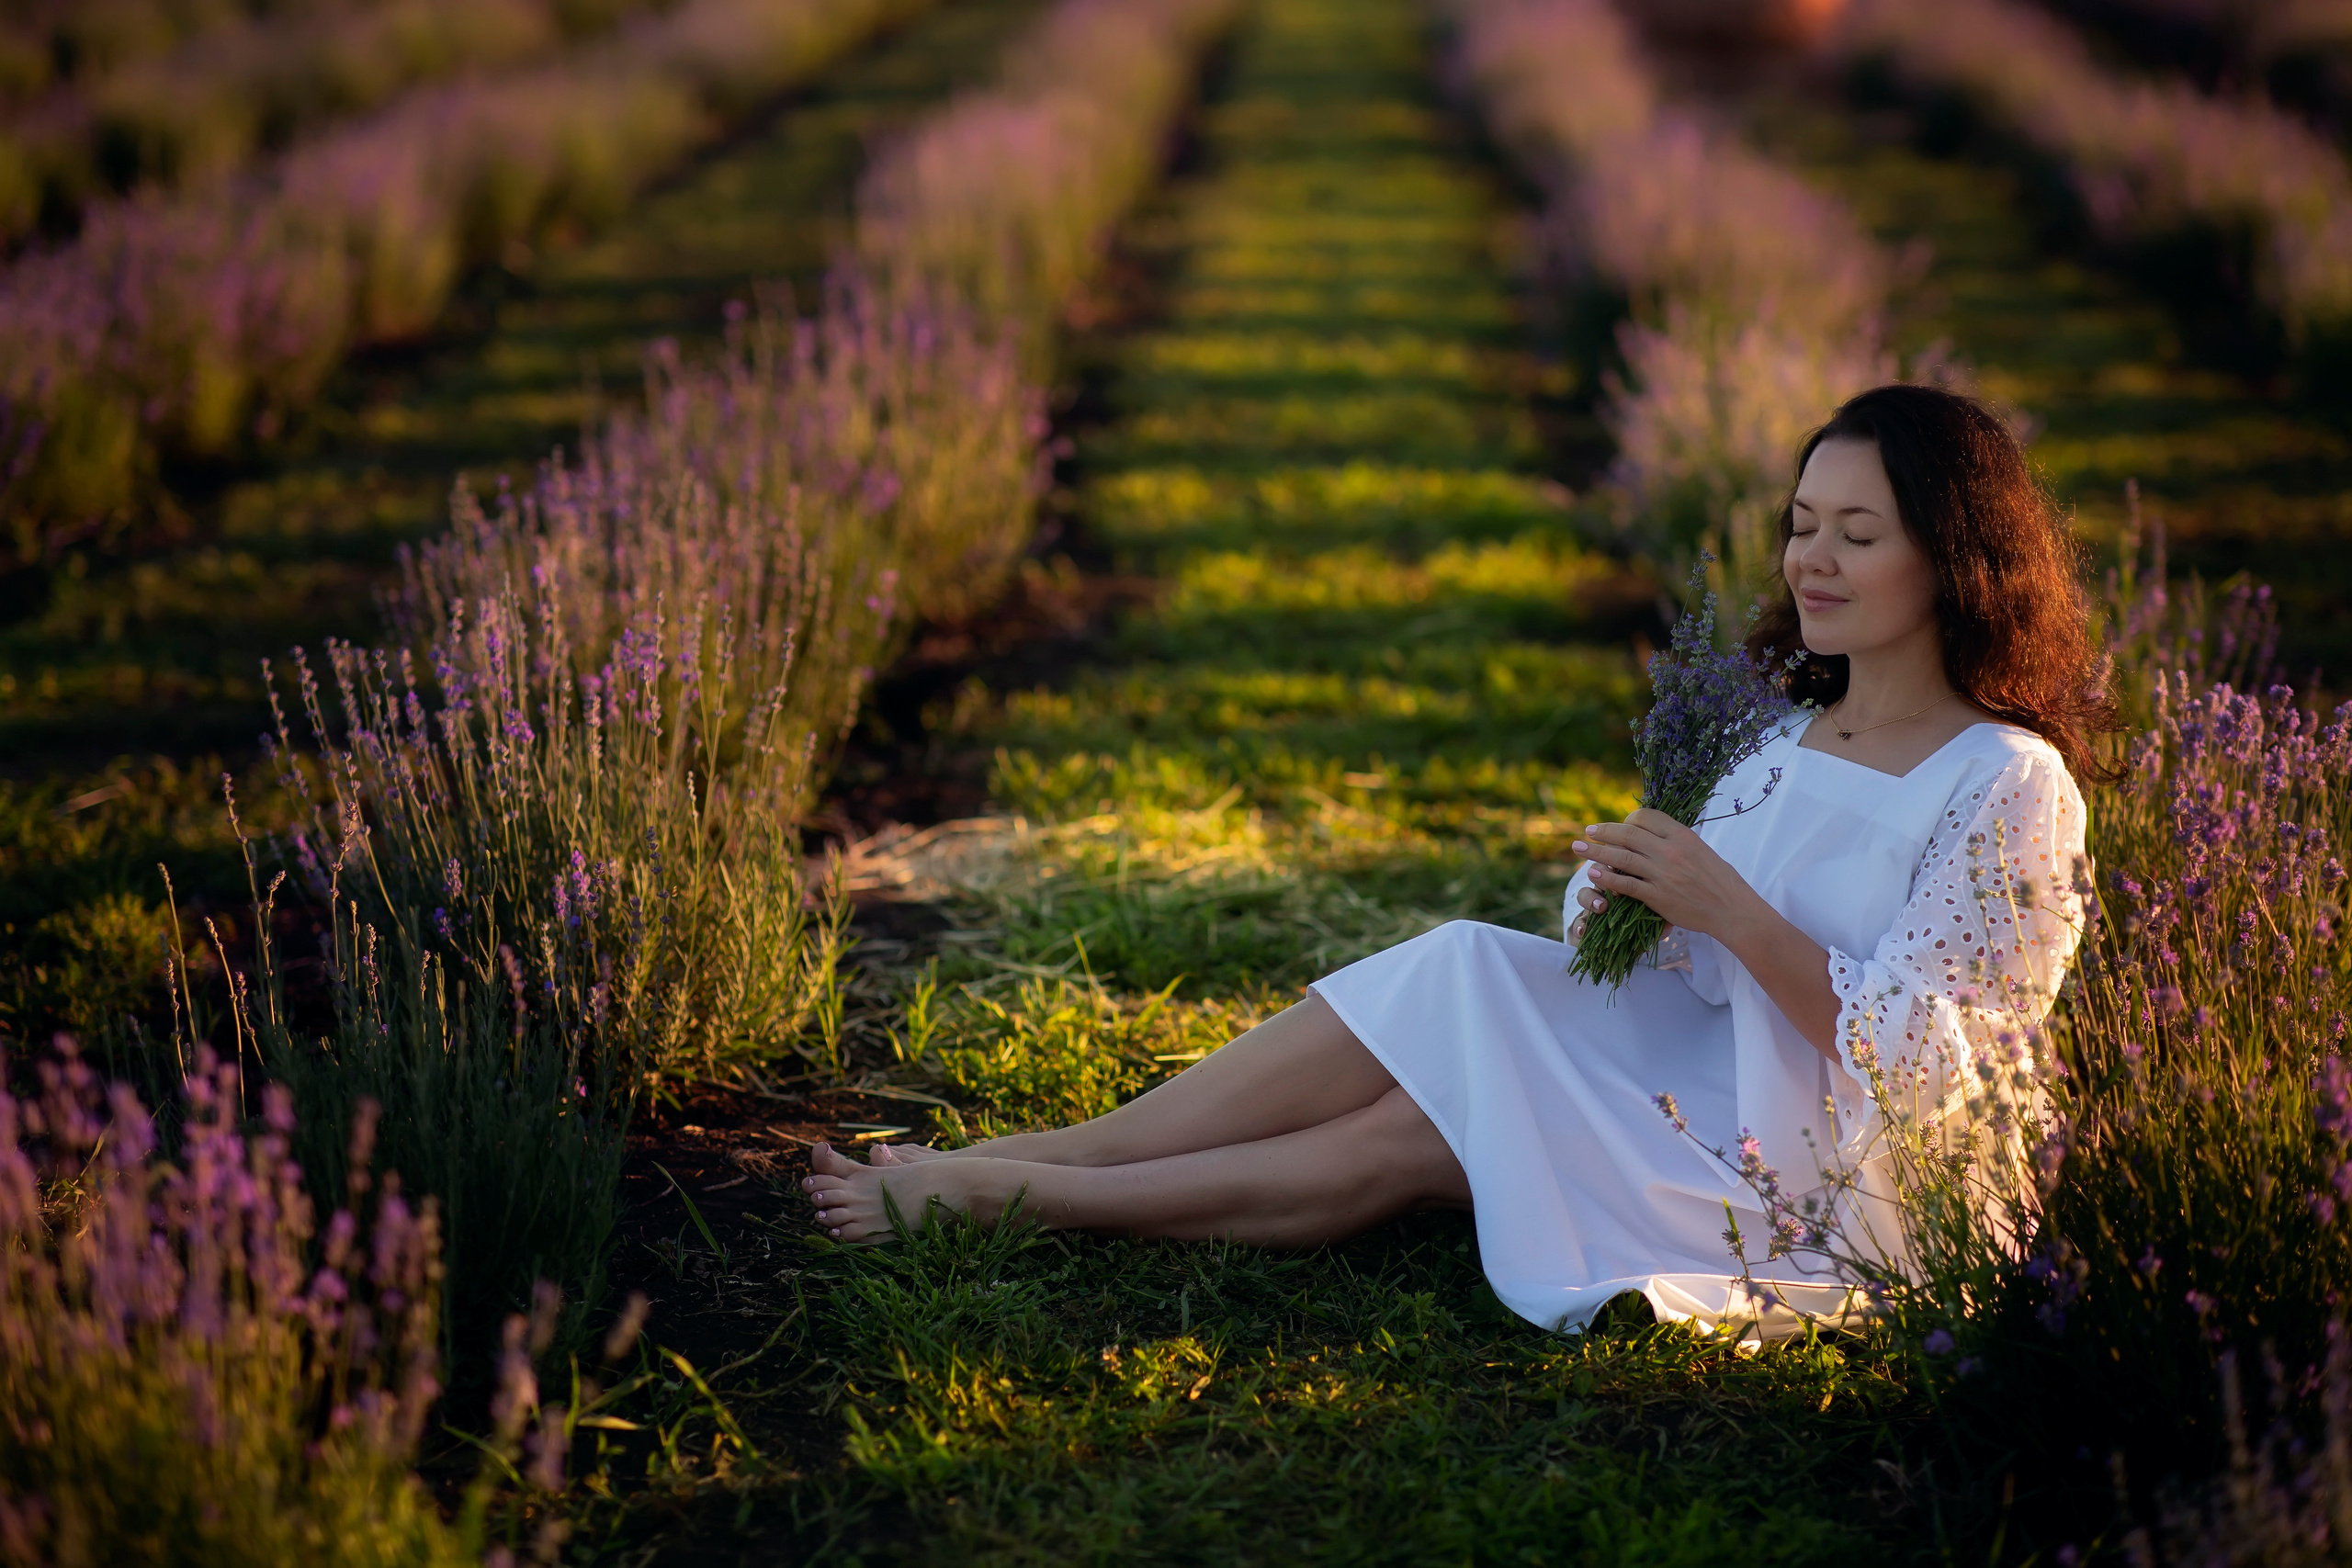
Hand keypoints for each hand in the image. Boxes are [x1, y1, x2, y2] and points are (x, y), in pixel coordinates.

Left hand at [1570, 809, 1764, 942]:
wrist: (1732, 908)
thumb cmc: (1720, 879)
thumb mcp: (1701, 849)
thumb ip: (1676, 840)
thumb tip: (1653, 832)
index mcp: (1682, 835)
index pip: (1646, 817)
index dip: (1627, 819)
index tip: (1618, 825)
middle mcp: (1670, 851)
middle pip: (1627, 834)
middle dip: (1603, 831)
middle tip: (1587, 832)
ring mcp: (1662, 874)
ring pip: (1621, 857)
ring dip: (1595, 852)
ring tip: (1578, 848)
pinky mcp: (1658, 896)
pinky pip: (1625, 884)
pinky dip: (1606, 878)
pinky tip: (1593, 874)